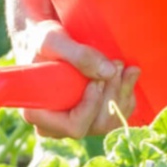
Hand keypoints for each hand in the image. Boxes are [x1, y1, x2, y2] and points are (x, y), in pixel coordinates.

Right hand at [12, 18, 139, 138]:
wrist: (45, 42)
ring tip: (123, 66)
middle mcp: (57, 126)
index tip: (97, 79)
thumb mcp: (52, 40)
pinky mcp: (89, 116)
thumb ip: (78, 55)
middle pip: (96, 124)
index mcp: (39, 114)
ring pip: (109, 122)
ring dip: (122, 93)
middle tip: (116, 63)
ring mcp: (74, 122)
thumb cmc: (39, 40)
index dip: (91, 105)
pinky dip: (126, 95)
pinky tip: (127, 74)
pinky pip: (116, 116)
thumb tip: (108, 71)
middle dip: (112, 94)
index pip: (73, 126)